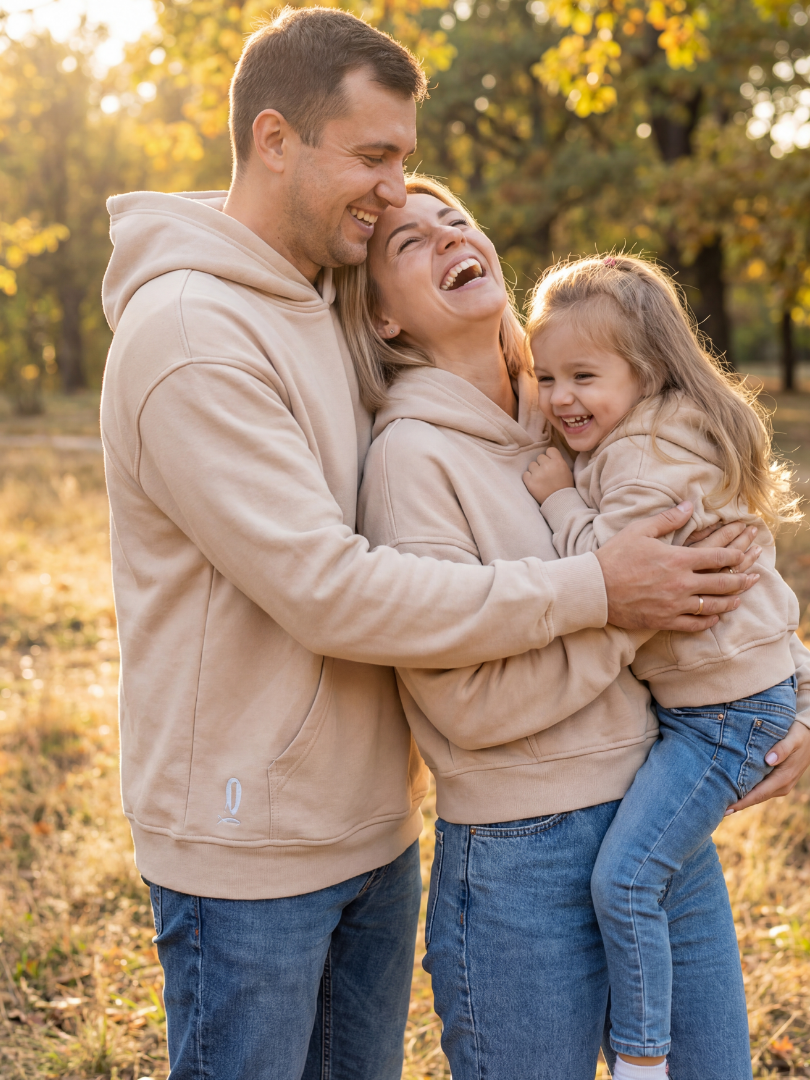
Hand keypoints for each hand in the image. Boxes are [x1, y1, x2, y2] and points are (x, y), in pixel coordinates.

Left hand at [523, 448, 574, 503]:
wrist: (560, 502)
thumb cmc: (564, 486)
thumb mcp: (567, 470)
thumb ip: (558, 461)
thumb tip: (549, 455)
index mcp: (558, 461)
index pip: (549, 450)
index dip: (549, 456)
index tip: (550, 462)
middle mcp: (547, 466)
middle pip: (540, 457)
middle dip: (542, 464)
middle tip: (546, 473)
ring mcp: (538, 474)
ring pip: (531, 465)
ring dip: (535, 470)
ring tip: (541, 479)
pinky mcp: (530, 482)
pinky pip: (525, 474)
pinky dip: (529, 478)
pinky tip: (535, 482)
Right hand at [595, 501, 761, 631]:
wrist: (594, 589)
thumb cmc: (615, 556)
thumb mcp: (640, 531)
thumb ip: (668, 519)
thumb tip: (689, 505)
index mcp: (678, 560)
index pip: (717, 558)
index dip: (735, 555)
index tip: (744, 553)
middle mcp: (681, 584)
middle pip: (722, 583)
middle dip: (741, 580)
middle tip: (753, 578)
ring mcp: (674, 605)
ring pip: (712, 606)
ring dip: (730, 602)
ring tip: (739, 599)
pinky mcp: (664, 621)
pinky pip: (694, 624)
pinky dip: (708, 621)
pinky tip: (715, 617)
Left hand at [725, 719, 809, 813]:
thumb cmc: (799, 735)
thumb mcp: (793, 738)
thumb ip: (782, 748)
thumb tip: (769, 760)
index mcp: (783, 778)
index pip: (758, 794)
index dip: (742, 802)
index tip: (726, 808)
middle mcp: (782, 786)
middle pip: (755, 798)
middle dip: (737, 804)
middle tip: (715, 809)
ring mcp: (781, 785)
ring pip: (758, 795)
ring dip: (741, 799)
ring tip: (720, 802)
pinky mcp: (778, 781)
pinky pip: (761, 789)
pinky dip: (748, 792)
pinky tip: (733, 791)